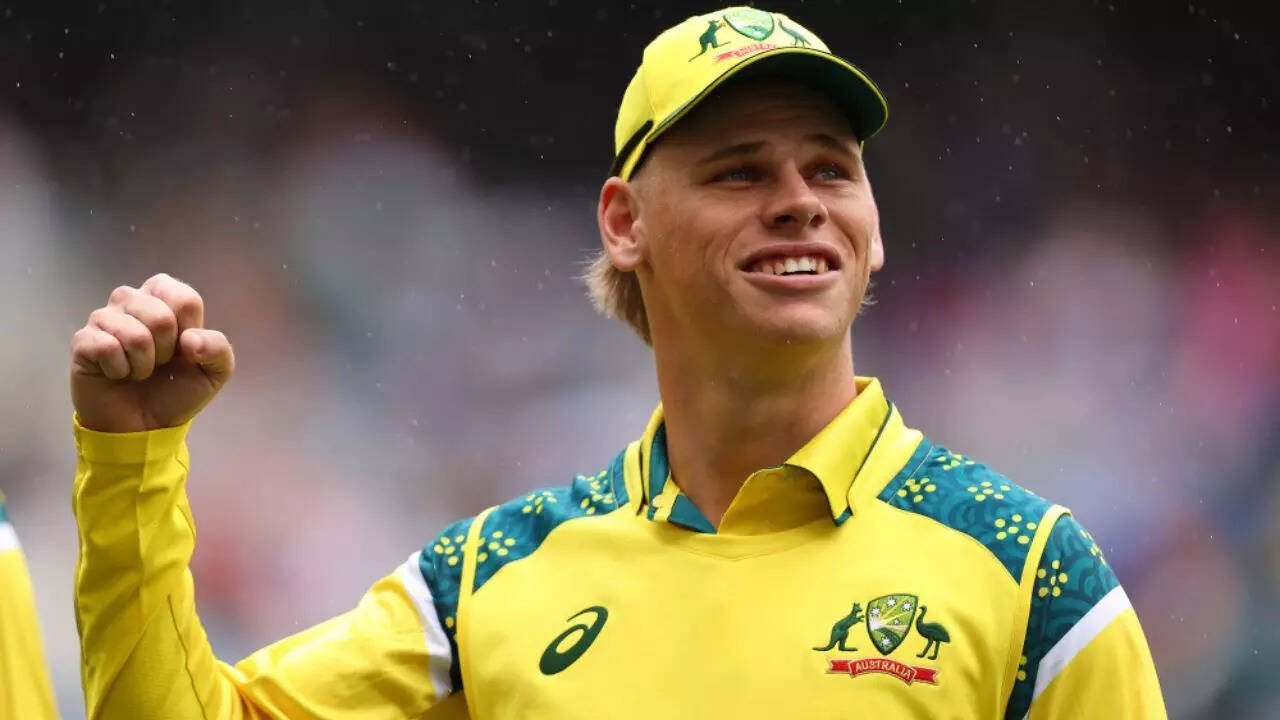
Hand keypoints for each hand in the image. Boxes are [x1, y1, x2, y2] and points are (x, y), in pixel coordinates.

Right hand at [70, 273, 233, 432]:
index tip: (184, 350)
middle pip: (160, 315)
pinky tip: (117, 374)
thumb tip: (191, 339)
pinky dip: (120, 370)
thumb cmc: (176, 390)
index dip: (189, 332)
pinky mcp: (83, 340)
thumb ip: (218, 349)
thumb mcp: (214, 372)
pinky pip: (107, 348)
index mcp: (165, 298)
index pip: (185, 299)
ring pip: (134, 333)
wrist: (144, 426)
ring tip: (139, 370)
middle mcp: (132, 300)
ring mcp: (104, 318)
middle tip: (159, 363)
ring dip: (144, 364)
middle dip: (167, 351)